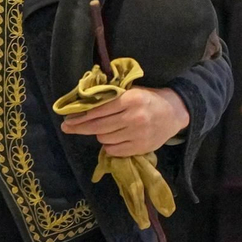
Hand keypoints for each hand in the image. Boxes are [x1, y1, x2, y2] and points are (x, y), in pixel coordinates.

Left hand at [59, 86, 188, 156]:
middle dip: (81, 127)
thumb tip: (84, 103)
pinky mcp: (141, 148)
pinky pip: (114, 151)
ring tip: (104, 129)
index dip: (81, 115)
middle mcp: (134, 117)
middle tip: (67, 127)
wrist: (174, 113)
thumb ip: (112, 97)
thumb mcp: (132, 91)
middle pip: (98, 126)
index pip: (99, 110)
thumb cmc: (149, 99)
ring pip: (104, 139)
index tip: (68, 119)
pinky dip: (109, 146)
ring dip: (99, 135)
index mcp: (131, 99)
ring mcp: (138, 134)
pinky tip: (113, 139)